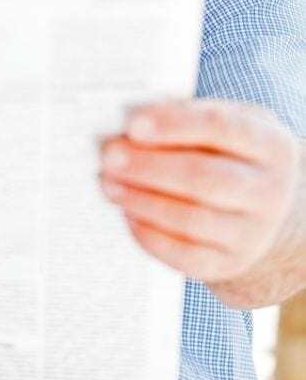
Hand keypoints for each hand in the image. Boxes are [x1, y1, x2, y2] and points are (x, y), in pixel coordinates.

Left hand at [98, 99, 299, 283]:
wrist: (261, 206)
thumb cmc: (228, 152)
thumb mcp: (222, 122)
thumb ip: (182, 117)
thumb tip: (128, 126)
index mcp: (271, 145)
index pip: (220, 128)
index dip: (173, 125)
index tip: (133, 125)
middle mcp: (270, 191)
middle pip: (204, 178)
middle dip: (149, 167)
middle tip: (109, 157)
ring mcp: (254, 234)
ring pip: (191, 219)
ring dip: (141, 200)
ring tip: (109, 184)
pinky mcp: (230, 263)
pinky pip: (185, 256)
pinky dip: (150, 234)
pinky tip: (128, 213)